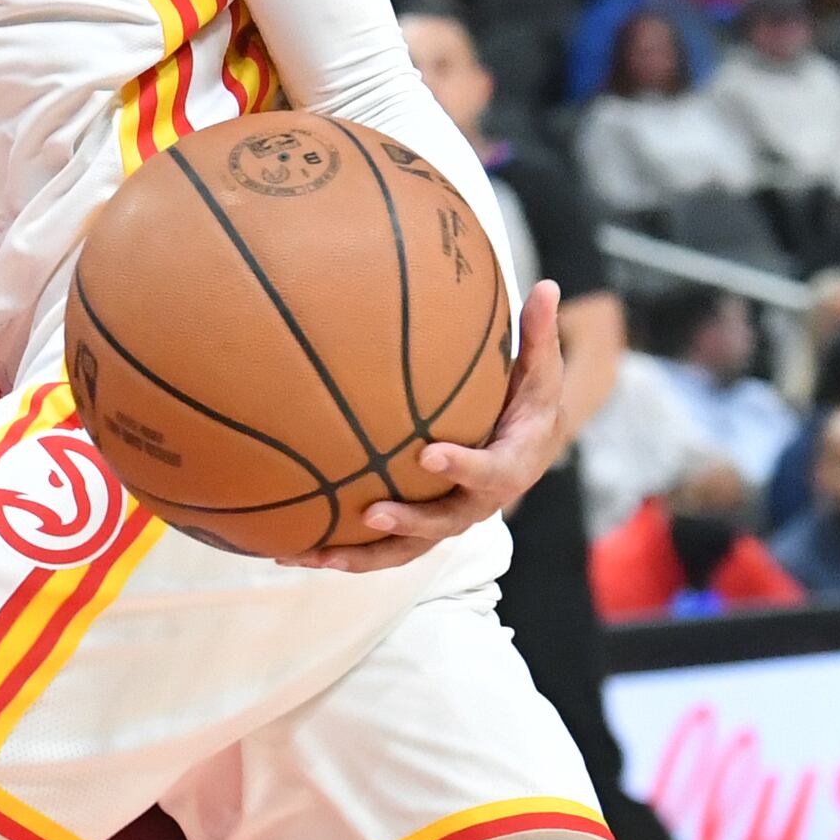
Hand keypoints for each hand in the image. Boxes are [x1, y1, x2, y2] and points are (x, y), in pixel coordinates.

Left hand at [299, 280, 566, 571]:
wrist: (528, 448)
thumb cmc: (529, 403)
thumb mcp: (540, 370)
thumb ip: (538, 334)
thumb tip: (545, 283)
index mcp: (510, 466)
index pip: (491, 472)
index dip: (463, 467)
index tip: (429, 454)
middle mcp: (478, 503)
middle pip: (445, 523)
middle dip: (409, 521)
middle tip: (370, 512)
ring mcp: (447, 520)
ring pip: (407, 548)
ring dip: (362, 555)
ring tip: (316, 555)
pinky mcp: (420, 529)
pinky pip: (382, 549)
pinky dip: (342, 554)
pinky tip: (294, 553)